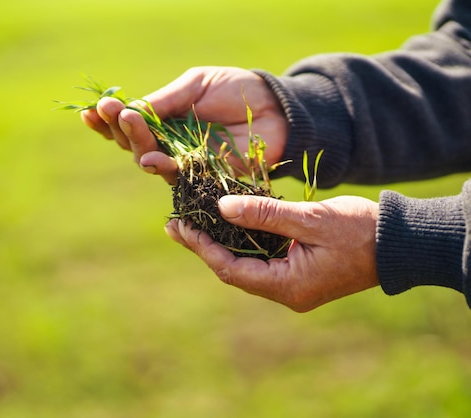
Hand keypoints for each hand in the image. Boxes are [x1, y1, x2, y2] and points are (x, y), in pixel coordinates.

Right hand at [81, 66, 287, 183]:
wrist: (275, 108)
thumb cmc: (235, 90)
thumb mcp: (195, 85)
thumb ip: (165, 100)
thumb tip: (129, 111)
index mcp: (164, 120)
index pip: (129, 124)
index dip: (108, 120)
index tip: (91, 110)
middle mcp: (169, 144)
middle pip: (134, 144)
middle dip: (120, 128)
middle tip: (112, 112)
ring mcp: (185, 162)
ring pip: (150, 160)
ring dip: (137, 144)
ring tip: (128, 125)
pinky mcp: (204, 178)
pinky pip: (178, 176)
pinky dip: (163, 167)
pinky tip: (151, 157)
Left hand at [165, 195, 379, 311]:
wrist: (400, 243)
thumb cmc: (360, 230)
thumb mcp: (310, 218)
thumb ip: (266, 214)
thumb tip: (222, 208)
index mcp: (287, 286)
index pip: (231, 270)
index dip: (202, 248)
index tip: (179, 228)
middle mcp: (286, 291)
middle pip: (232, 270)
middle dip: (203, 247)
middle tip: (175, 226)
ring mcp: (293, 284)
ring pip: (245, 265)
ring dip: (219, 245)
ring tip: (192, 224)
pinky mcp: (299, 272)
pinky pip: (261, 259)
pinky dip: (242, 243)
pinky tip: (227, 226)